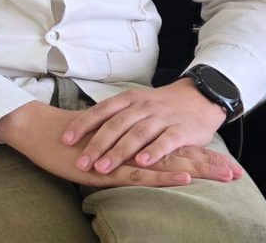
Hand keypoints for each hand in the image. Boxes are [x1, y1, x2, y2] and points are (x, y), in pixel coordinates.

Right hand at [0, 100, 238, 187]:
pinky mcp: (110, 167)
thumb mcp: (98, 149)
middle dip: (207, 163)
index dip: (197, 154)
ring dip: (198, 169)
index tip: (225, 164)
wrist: (39, 130)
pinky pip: (141, 173)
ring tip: (225, 176)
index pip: (170, 147)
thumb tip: (132, 160)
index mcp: (131, 140)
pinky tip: (184, 178)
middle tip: (236, 173)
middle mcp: (132, 144)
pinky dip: (164, 176)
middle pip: (176, 153)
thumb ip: (117, 153)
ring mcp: (122, 155)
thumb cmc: (65, 141)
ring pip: (167, 162)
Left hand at [61, 79, 227, 174]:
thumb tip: (83, 128)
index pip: (100, 111)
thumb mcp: (135, 104)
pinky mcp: (181, 130)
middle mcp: (142, 106)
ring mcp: (162, 117)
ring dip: (119, 152)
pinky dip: (153, 151)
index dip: (82, 124)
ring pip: (137, 134)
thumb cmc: (160, 106)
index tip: (65, 139)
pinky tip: (142, 163)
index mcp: (128, 99)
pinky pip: (166, 140)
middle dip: (96, 145)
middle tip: (81, 162)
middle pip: (115, 125)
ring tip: (103, 167)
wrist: (200, 97)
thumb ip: (114, 115)